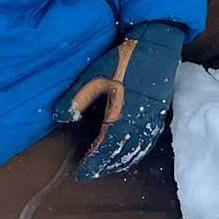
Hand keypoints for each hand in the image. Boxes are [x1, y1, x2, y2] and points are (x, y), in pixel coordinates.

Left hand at [55, 20, 186, 181]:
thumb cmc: (125, 59)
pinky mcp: (158, 114)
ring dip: (121, 161)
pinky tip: (127, 150)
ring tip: (106, 165)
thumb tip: (60, 116)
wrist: (157, 45)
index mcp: (123, 117)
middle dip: (105, 166)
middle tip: (91, 171)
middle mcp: (140, 124)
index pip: (106, 150)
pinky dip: (135, 152)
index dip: (93, 165)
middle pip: (122, 155)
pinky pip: (146, 142)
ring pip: (136, 151)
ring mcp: (152, 120)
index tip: (81, 174)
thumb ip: (76, 98)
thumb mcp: (95, 76)